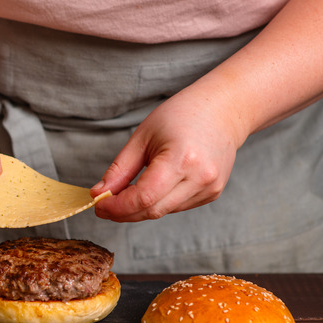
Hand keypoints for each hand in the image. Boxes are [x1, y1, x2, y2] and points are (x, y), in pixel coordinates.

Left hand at [91, 90, 244, 221]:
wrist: (223, 110)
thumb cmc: (181, 116)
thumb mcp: (142, 137)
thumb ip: (120, 169)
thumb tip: (99, 194)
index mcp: (181, 160)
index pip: (143, 198)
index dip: (117, 207)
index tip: (99, 205)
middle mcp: (200, 178)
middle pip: (152, 210)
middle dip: (123, 212)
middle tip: (104, 205)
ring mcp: (210, 188)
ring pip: (163, 212)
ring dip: (139, 208)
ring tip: (126, 193)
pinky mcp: (212, 194)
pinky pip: (176, 206)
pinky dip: (158, 202)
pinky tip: (154, 186)